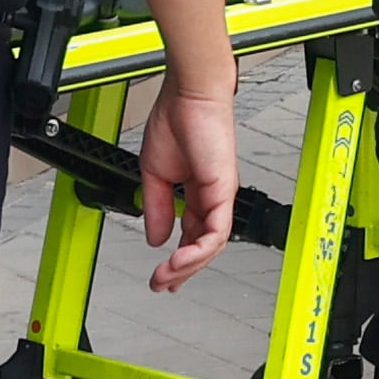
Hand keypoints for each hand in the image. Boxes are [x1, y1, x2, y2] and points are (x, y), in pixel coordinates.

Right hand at [136, 85, 240, 293]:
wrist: (189, 95)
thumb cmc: (176, 120)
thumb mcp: (154, 173)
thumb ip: (157, 207)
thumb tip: (156, 237)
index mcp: (196, 192)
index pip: (191, 235)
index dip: (178, 259)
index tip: (162, 276)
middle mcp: (213, 197)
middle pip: (202, 246)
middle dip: (181, 270)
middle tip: (161, 284)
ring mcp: (221, 195)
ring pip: (211, 245)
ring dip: (187, 265)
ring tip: (166, 276)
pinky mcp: (223, 191)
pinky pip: (216, 232)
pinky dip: (197, 250)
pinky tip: (180, 260)